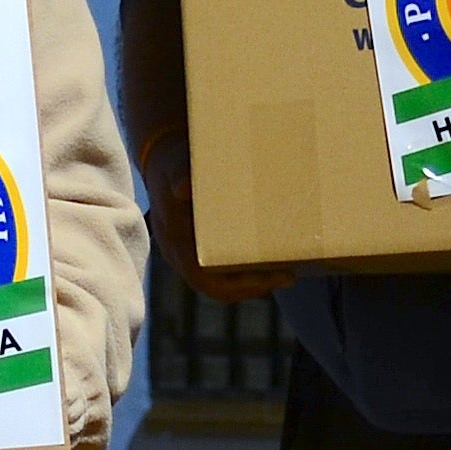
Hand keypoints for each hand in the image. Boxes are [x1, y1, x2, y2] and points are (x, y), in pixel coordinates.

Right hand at [143, 137, 283, 306]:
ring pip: (222, 283)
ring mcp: (188, 255)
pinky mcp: (200, 250)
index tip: (272, 276)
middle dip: (254, 285)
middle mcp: (179, 255)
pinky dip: (248, 272)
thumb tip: (182, 187)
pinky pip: (224, 272)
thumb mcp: (176, 165)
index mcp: (174, 241)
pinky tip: (271, 262)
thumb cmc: (174, 163)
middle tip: (289, 275)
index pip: (204, 278)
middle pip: (218, 288)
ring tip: (286, 272)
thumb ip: (179, 174)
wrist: (161, 161)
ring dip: (253, 282)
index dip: (239, 283)